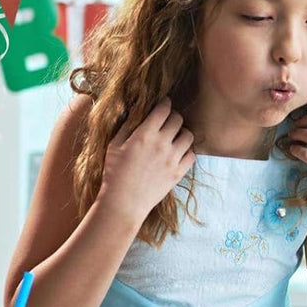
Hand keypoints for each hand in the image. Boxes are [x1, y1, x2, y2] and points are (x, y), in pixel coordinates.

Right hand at [99, 99, 194, 225]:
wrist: (123, 203)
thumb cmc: (114, 173)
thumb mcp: (114, 145)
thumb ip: (127, 125)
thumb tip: (136, 110)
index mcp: (145, 134)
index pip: (163, 109)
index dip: (165, 103)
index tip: (163, 104)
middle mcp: (161, 144)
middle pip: (178, 119)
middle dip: (173, 116)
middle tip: (167, 121)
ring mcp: (172, 159)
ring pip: (188, 135)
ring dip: (182, 133)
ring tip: (174, 137)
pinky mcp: (178, 173)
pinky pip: (192, 155)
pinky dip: (187, 151)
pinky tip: (178, 153)